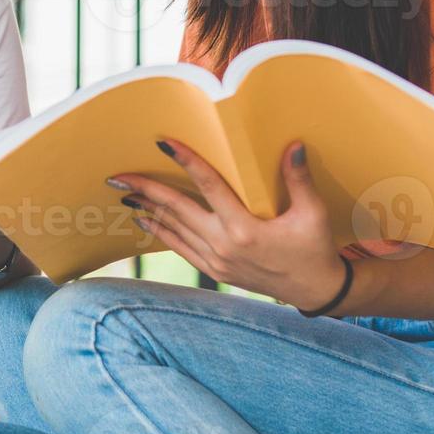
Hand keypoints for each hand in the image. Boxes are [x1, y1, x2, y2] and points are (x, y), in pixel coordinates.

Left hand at [109, 139, 347, 311]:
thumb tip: (293, 144)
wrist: (315, 290)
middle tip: (118, 175)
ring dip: (148, 209)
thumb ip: (298, 178)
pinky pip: (180, 247)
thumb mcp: (313, 213)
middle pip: (177, 209)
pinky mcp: (215, 269)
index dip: (186, 161)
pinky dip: (160, 232)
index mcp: (245, 228)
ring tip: (125, 192)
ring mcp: (216, 260)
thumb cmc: (315, 248)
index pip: (208, 186)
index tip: (163, 143)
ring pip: (174, 229)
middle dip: (146, 189)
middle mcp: (224, 245)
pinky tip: (144, 218)